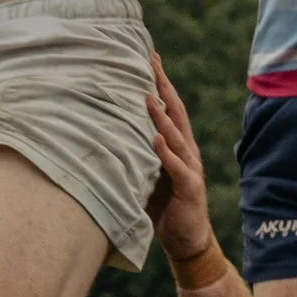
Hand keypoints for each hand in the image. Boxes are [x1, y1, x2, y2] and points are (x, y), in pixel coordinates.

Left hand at [143, 54, 216, 266]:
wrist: (187, 239)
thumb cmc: (164, 206)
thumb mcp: (148, 175)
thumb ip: (136, 155)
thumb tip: (106, 135)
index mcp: (178, 145)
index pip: (169, 107)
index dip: (160, 83)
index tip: (151, 58)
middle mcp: (187, 150)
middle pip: (175, 112)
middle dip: (163, 86)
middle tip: (152, 62)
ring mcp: (190, 167)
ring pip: (176, 135)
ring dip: (161, 117)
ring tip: (147, 98)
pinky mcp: (189, 186)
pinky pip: (177, 166)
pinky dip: (166, 152)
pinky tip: (156, 140)